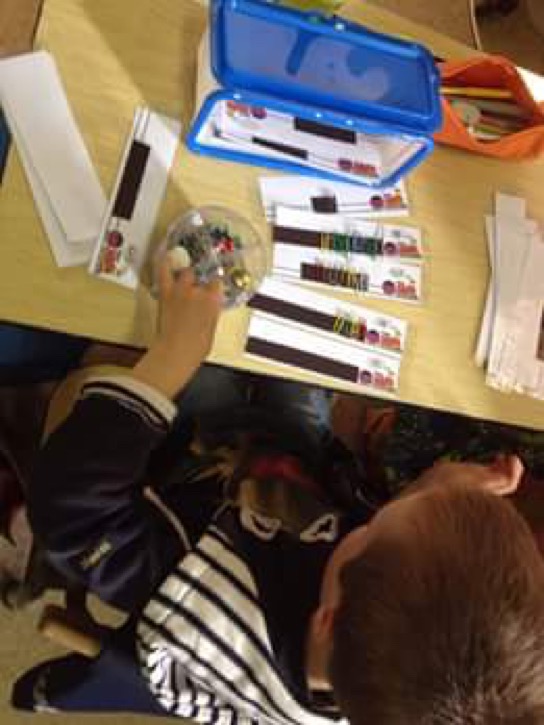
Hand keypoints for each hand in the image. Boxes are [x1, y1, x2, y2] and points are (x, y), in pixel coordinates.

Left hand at [132, 256, 223, 397]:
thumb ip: (209, 315)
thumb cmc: (196, 348)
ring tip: (184, 279)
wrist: (176, 352)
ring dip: (185, 275)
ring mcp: (182, 289)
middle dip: (199, 282)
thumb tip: (205, 313)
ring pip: (186, 272)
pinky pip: (165, 271)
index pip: (216, 284)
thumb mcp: (211, 330)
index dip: (213, 286)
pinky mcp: (166, 292)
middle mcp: (200, 291)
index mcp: (214, 301)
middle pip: (201, 277)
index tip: (211, 288)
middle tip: (195, 290)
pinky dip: (164, 262)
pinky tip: (165, 255)